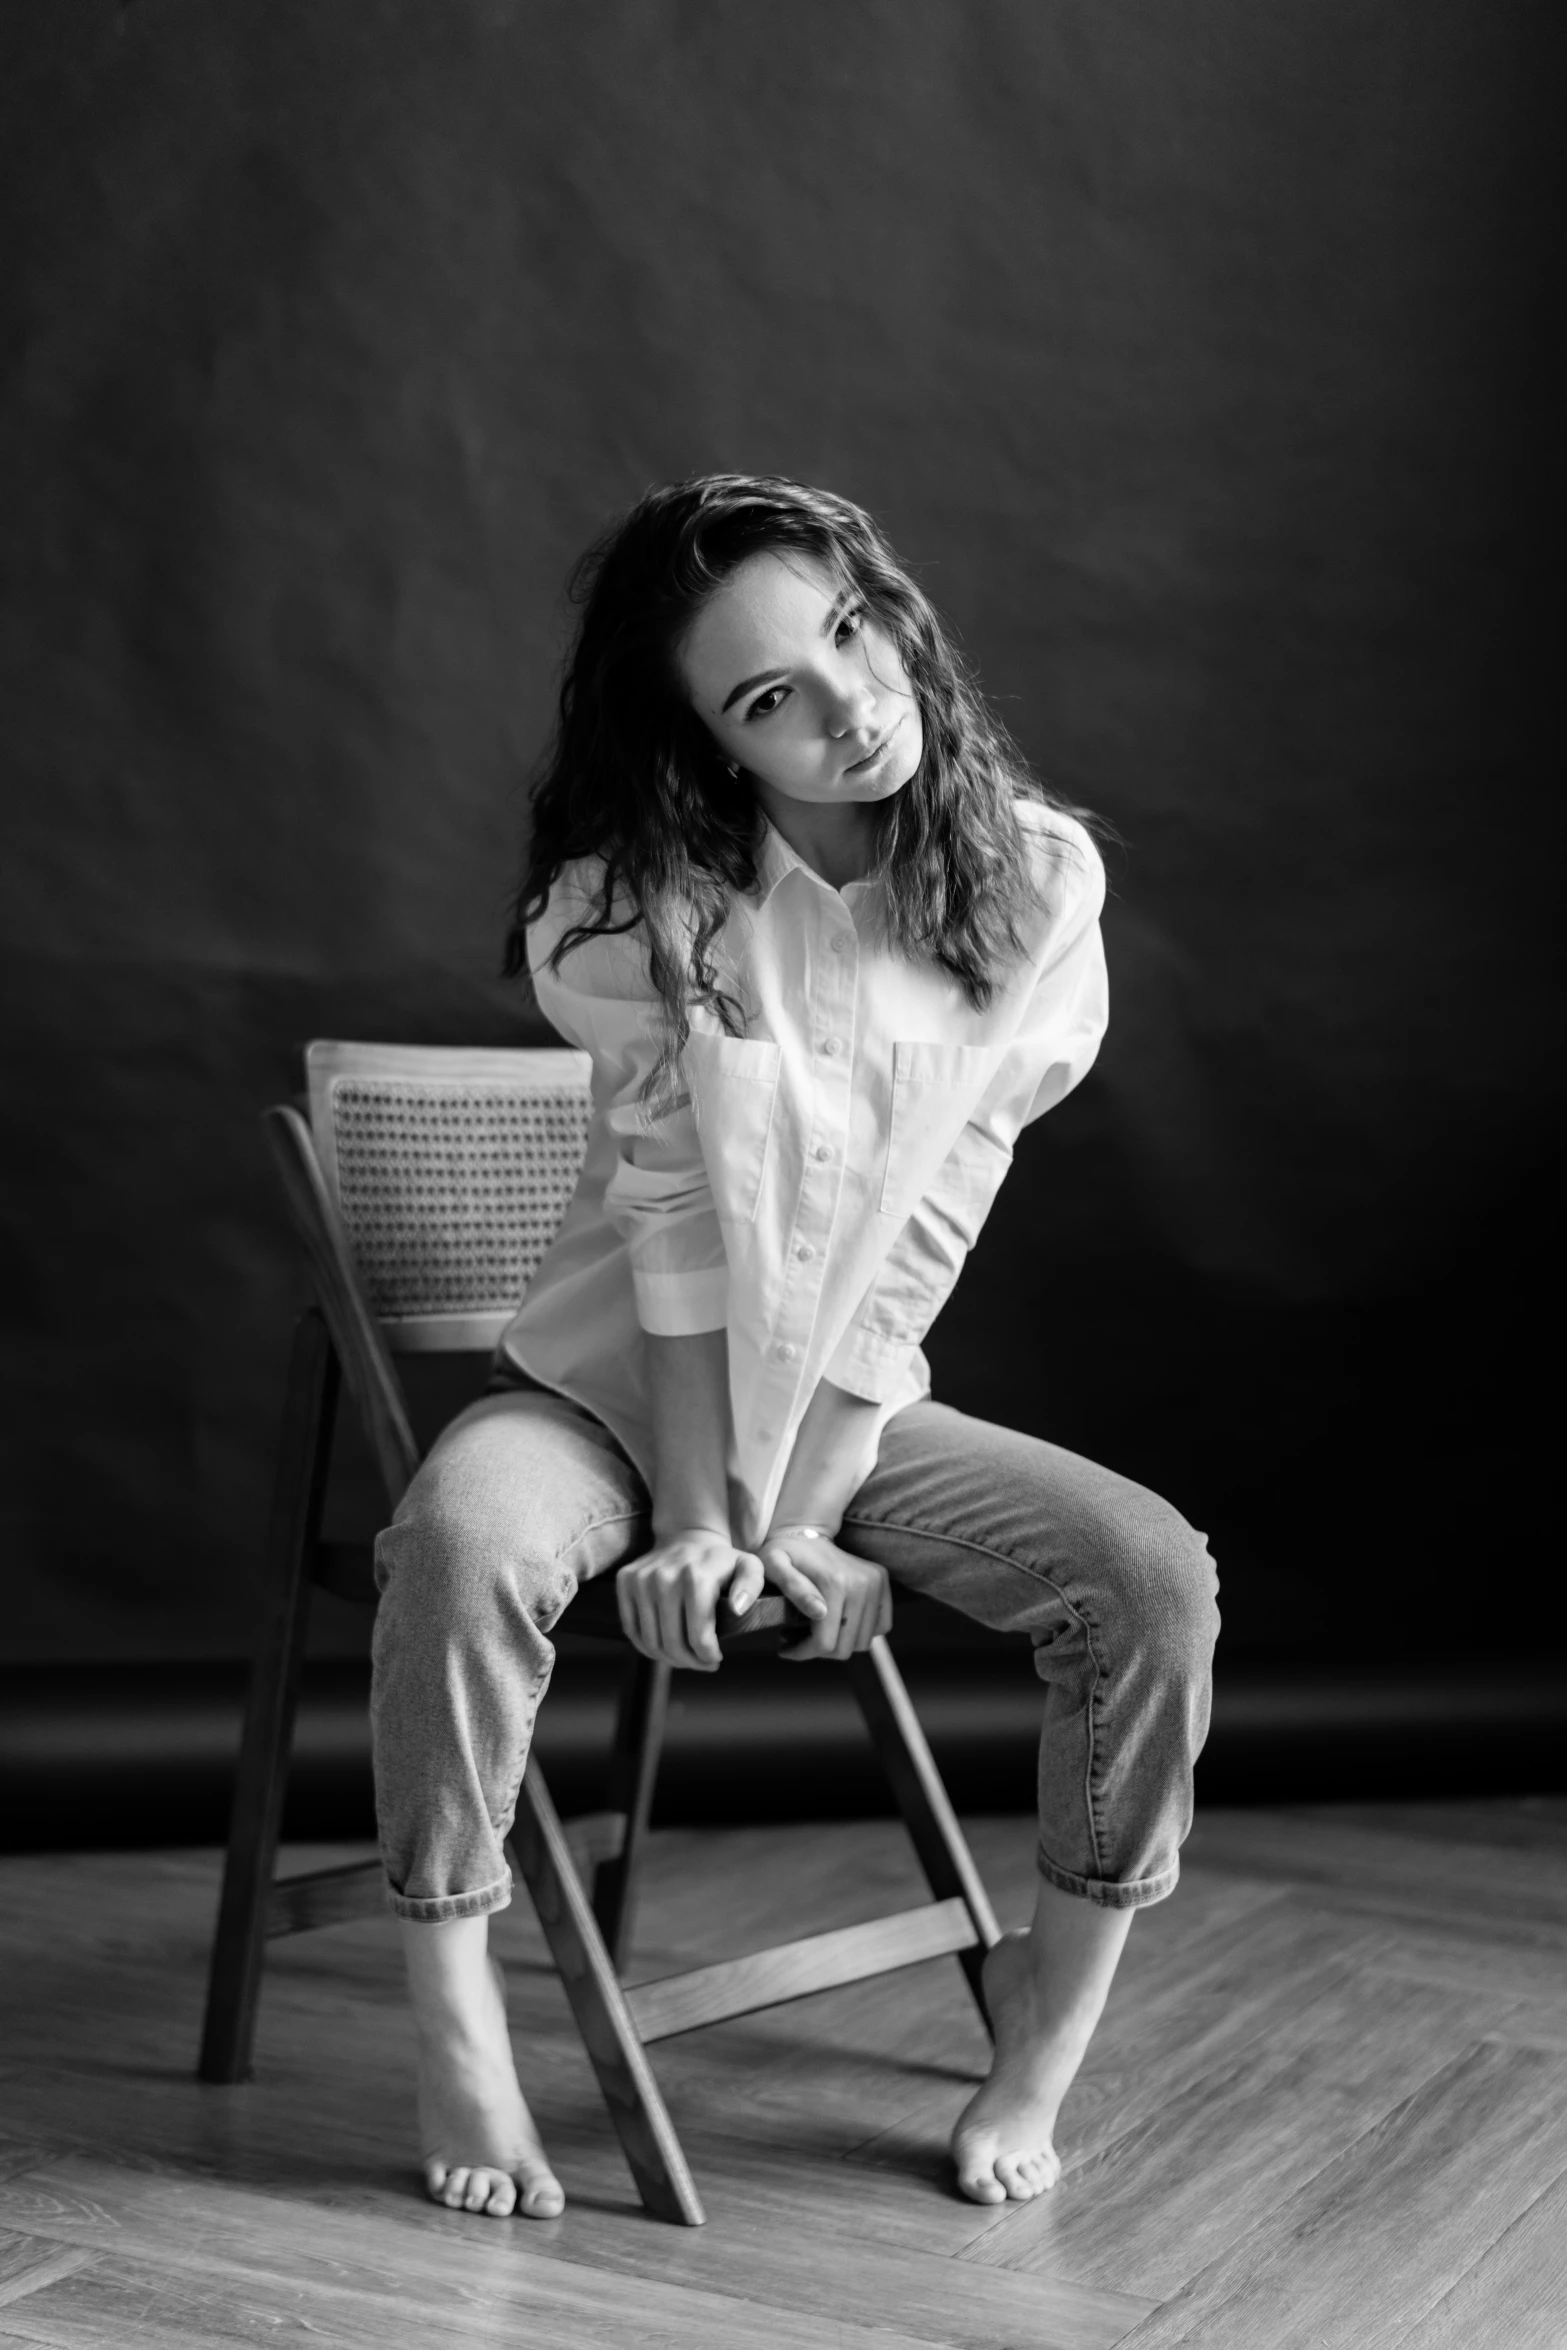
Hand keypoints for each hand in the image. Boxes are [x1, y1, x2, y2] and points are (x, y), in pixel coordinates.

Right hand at [615, 1528, 824, 1670]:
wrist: (687, 1537)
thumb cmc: (721, 1561)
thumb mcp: (748, 1567)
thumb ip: (751, 1586)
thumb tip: (737, 1608)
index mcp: (696, 1577)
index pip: (698, 1636)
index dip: (707, 1657)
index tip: (715, 1660)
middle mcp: (664, 1577)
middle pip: (673, 1643)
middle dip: (690, 1662)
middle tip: (700, 1663)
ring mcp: (641, 1579)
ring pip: (650, 1641)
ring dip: (668, 1658)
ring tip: (684, 1656)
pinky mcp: (626, 1581)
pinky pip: (631, 1629)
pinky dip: (646, 1646)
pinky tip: (663, 1646)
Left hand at [758, 1531, 891, 1661]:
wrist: (806, 1532)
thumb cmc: (783, 1553)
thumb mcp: (772, 1565)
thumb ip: (792, 1587)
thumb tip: (820, 1612)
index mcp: (834, 1583)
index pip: (825, 1644)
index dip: (803, 1653)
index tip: (785, 1647)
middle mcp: (861, 1584)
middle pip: (844, 1648)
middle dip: (818, 1650)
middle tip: (797, 1638)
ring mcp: (876, 1583)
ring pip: (861, 1642)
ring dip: (838, 1643)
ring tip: (814, 1631)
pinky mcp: (882, 1583)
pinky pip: (880, 1626)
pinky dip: (859, 1632)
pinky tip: (838, 1623)